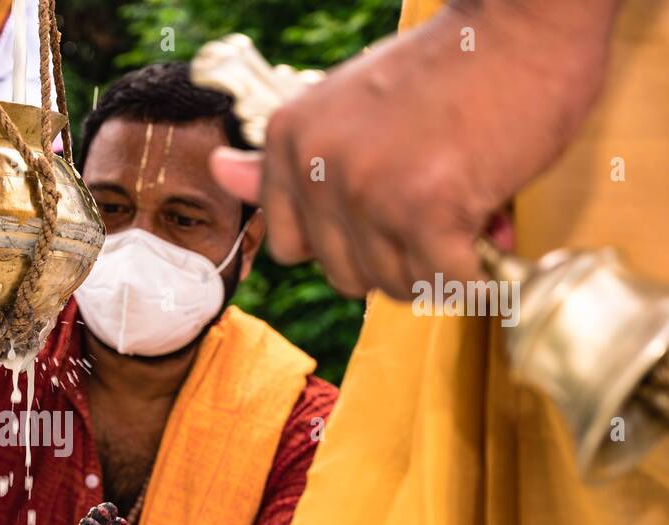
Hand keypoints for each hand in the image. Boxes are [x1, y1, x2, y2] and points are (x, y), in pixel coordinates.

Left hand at [209, 0, 617, 299]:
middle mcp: (315, 165)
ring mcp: (366, 189)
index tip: (386, 209)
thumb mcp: (345, 104)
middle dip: (396, 256)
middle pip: (343, 275)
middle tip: (439, 203)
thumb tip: (214, 169)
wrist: (525, 20)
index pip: (290, 247)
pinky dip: (477, 271)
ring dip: (439, 263)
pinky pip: (446, 281)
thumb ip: (286, 155)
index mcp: (288, 139)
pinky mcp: (424, 208)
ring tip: (466, 205)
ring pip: (395, 285)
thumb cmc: (446, 68)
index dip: (345, 241)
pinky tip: (491, 226)